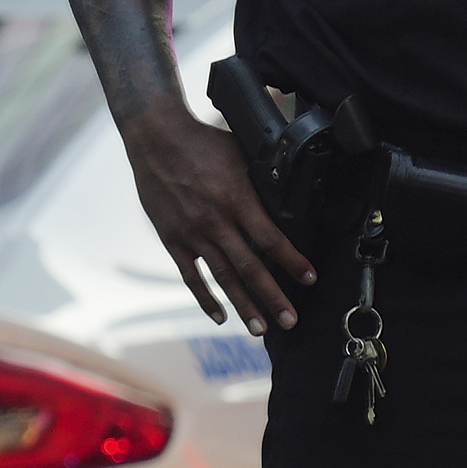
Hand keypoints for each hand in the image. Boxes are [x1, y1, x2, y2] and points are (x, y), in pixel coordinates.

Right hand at [124, 109, 313, 331]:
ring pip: (223, 278)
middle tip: (290, 321)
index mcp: (237, 199)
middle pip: (250, 268)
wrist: (157, 139)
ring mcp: (193, 233)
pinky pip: (191, 276)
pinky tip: (219, 315)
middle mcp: (216, 221)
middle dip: (273, 297)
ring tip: (259, 329)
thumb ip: (260, 181)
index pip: (272, 239)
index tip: (309, 278)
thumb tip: (284, 198)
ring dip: (243, 306)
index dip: (293, 262)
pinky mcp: (173, 239)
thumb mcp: (240, 155)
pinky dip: (205, 298)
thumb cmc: (202, 142)